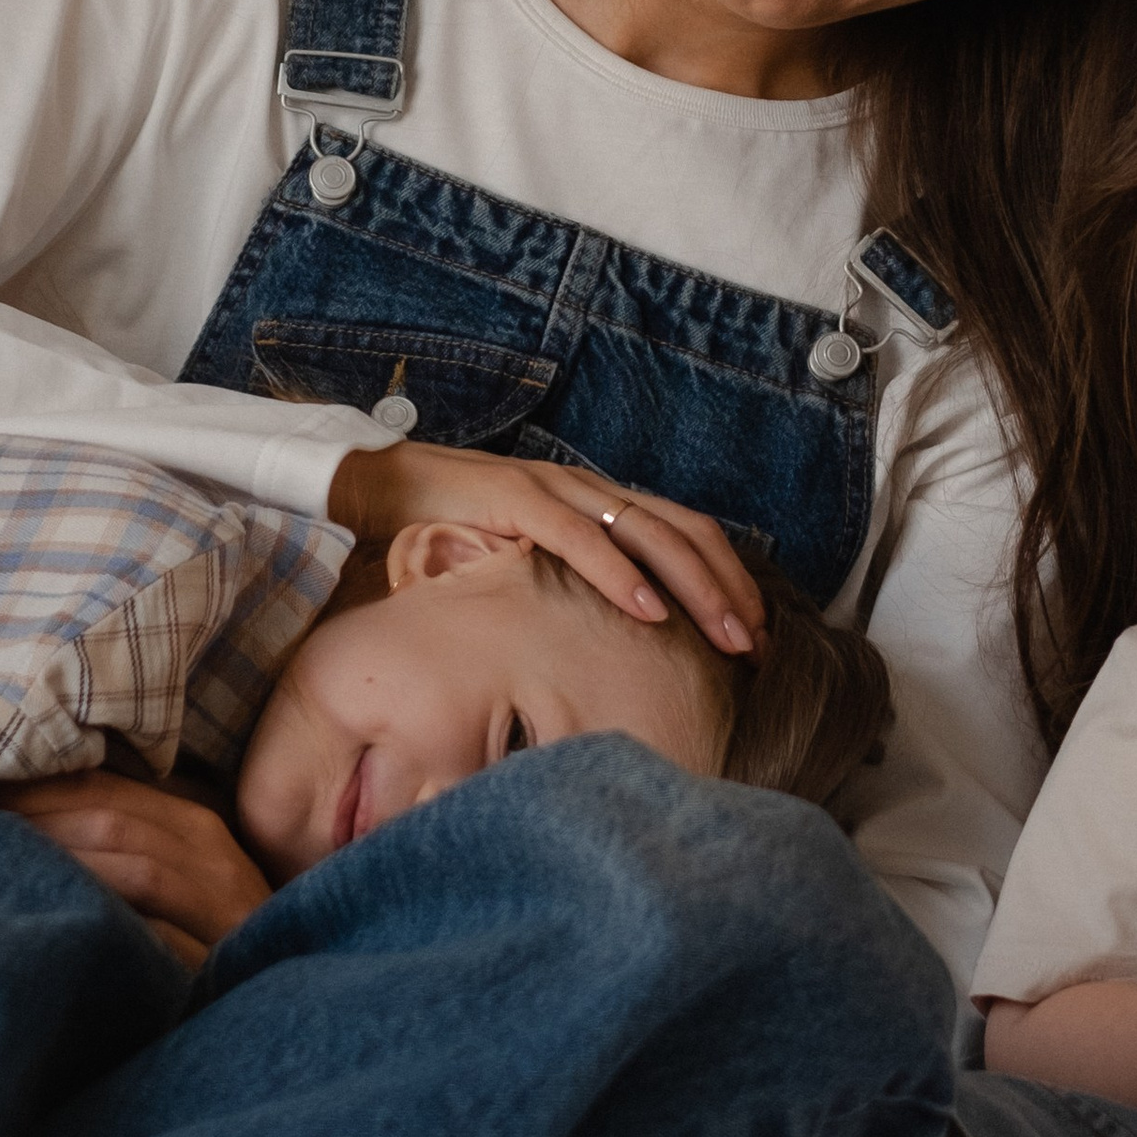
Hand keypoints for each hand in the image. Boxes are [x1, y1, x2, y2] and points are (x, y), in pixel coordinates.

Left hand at [0, 772, 273, 967]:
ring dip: (59, 861)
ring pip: (133, 867)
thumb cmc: (211, 939)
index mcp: (193, 827)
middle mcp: (210, 853)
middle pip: (110, 819)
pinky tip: (55, 925)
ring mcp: (219, 905)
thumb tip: (22, 823)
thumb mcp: (172, 882)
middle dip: (31, 819)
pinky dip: (105, 920)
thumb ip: (119, 849)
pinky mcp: (217, 957)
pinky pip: (157, 931)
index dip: (34, 786)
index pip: (105, 787)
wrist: (278, 1002)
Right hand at [327, 440, 763, 657]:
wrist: (375, 489)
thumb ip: (567, 592)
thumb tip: (613, 648)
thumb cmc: (449, 533)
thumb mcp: (524, 568)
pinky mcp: (515, 499)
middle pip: (684, 534)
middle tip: (761, 645)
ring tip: (730, 635)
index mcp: (595, 504)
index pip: (685, 534)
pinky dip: (622, 575)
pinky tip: (650, 612)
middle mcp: (587, 491)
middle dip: (730, 589)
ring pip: (649, 535)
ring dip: (697, 587)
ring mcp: (555, 490)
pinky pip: (580, 539)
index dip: (728, 578)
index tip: (758, 634)